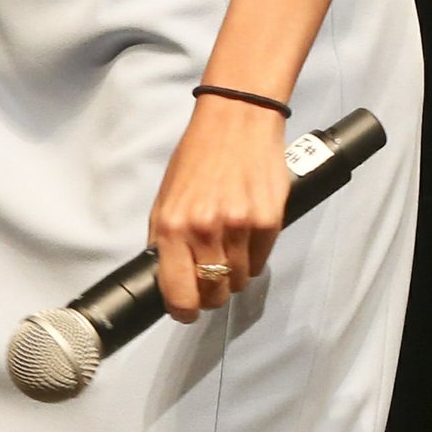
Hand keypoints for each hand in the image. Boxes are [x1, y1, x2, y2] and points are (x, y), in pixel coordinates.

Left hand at [147, 92, 292, 322]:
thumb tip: (166, 274)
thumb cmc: (197, 157)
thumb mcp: (166, 195)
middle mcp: (204, 231)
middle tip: (212, 281)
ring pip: (239, 281)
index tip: (186, 311)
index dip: (183, 310)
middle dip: (211, 295)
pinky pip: (261, 262)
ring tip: (230, 248)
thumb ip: (164, 236)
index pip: (178, 292)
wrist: (236, 121)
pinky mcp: (268, 222)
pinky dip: (254, 257)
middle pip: (213, 294)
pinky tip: (247, 235)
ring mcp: (239, 228)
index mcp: (171, 226)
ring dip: (235, 274)